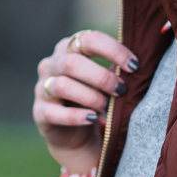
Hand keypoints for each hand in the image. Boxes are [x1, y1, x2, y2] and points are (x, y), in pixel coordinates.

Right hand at [33, 30, 138, 173]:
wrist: (76, 136)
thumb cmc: (95, 100)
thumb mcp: (106, 83)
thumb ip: (116, 71)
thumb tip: (137, 64)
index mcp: (69, 49)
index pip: (89, 40)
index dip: (113, 50)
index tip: (134, 66)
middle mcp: (51, 65)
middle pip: (72, 63)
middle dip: (102, 77)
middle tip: (122, 90)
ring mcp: (42, 88)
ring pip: (62, 86)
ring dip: (90, 96)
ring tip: (107, 107)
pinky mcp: (40, 113)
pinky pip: (54, 113)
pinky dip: (76, 117)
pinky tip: (93, 119)